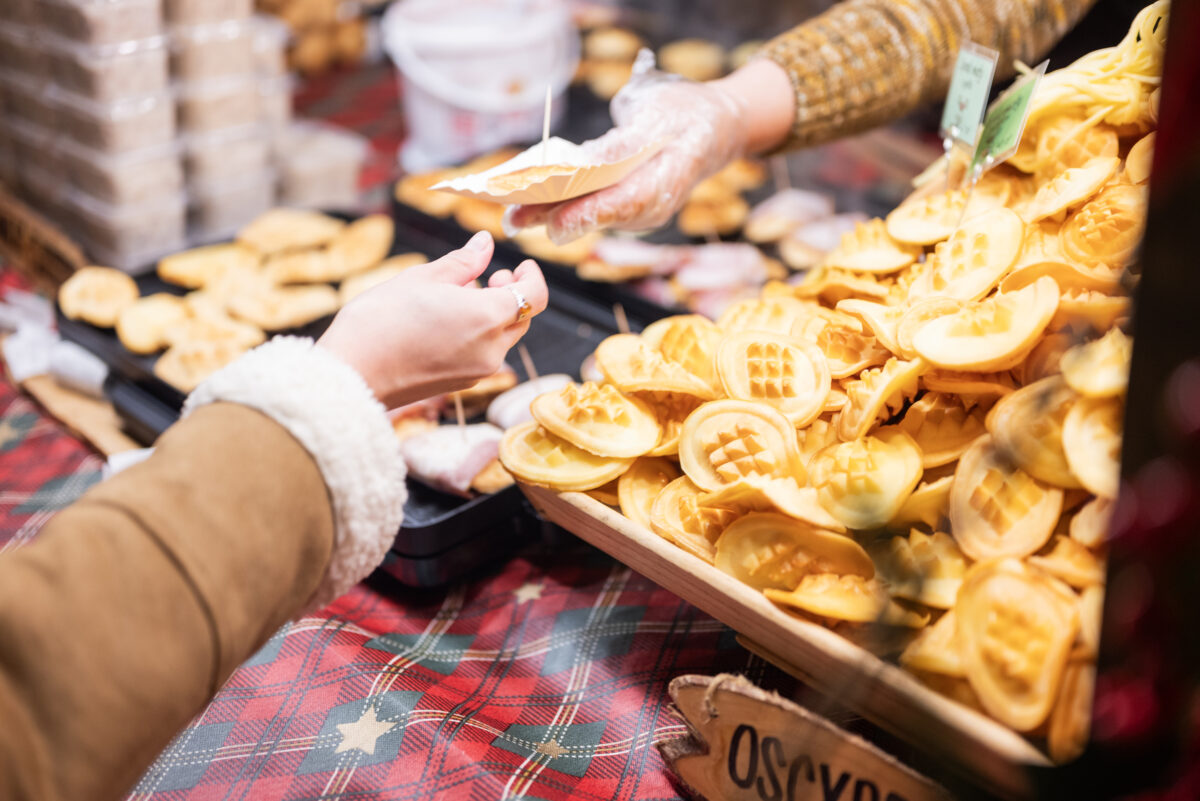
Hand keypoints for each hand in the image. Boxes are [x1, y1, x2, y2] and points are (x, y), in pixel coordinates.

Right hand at [318, 232, 547, 408]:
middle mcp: (492, 349)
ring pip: (503, 337)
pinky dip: (479, 334)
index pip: (535, 296)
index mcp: (488, 317)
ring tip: (459, 297)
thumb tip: (485, 243)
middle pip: (522, 318)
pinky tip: (449, 321)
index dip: (532, 277)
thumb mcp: (423, 278)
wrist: (352, 373)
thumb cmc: (382, 319)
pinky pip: (485, 353)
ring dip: (494, 314)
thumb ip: (463, 261)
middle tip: (488, 277)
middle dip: (512, 294)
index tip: (520, 265)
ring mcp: (479, 371)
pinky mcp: (462, 383)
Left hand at [507, 53, 794, 243]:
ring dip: (551, 213)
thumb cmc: (687, 113)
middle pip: (597, 215)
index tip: (553, 225)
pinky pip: (592, 207)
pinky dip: (562, 204)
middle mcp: (652, 207)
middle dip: (553, 217)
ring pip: (590, 214)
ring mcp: (641, 211)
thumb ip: (623, 144)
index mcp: (666, 182)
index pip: (622, 205)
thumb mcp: (658, 114)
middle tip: (511, 219)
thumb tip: (590, 163)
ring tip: (511, 213)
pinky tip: (531, 202)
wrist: (717, 126)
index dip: (587, 215)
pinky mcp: (628, 207)